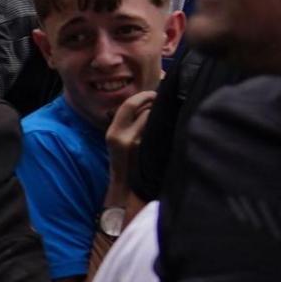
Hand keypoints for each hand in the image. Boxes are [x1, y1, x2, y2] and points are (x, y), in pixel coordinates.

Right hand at [104, 89, 156, 203]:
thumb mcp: (118, 141)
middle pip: (142, 108)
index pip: (128, 105)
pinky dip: (164, 124)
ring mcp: (137, 144)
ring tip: (166, 113)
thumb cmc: (126, 162)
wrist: (126, 188)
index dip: (143, 96)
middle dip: (154, 101)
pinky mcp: (148, 150)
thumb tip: (146, 103)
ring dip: (160, 113)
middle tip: (163, 98)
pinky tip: (167, 125)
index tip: (153, 93)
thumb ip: (126, 124)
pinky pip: (159, 129)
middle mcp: (122, 136)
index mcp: (112, 133)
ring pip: (153, 117)